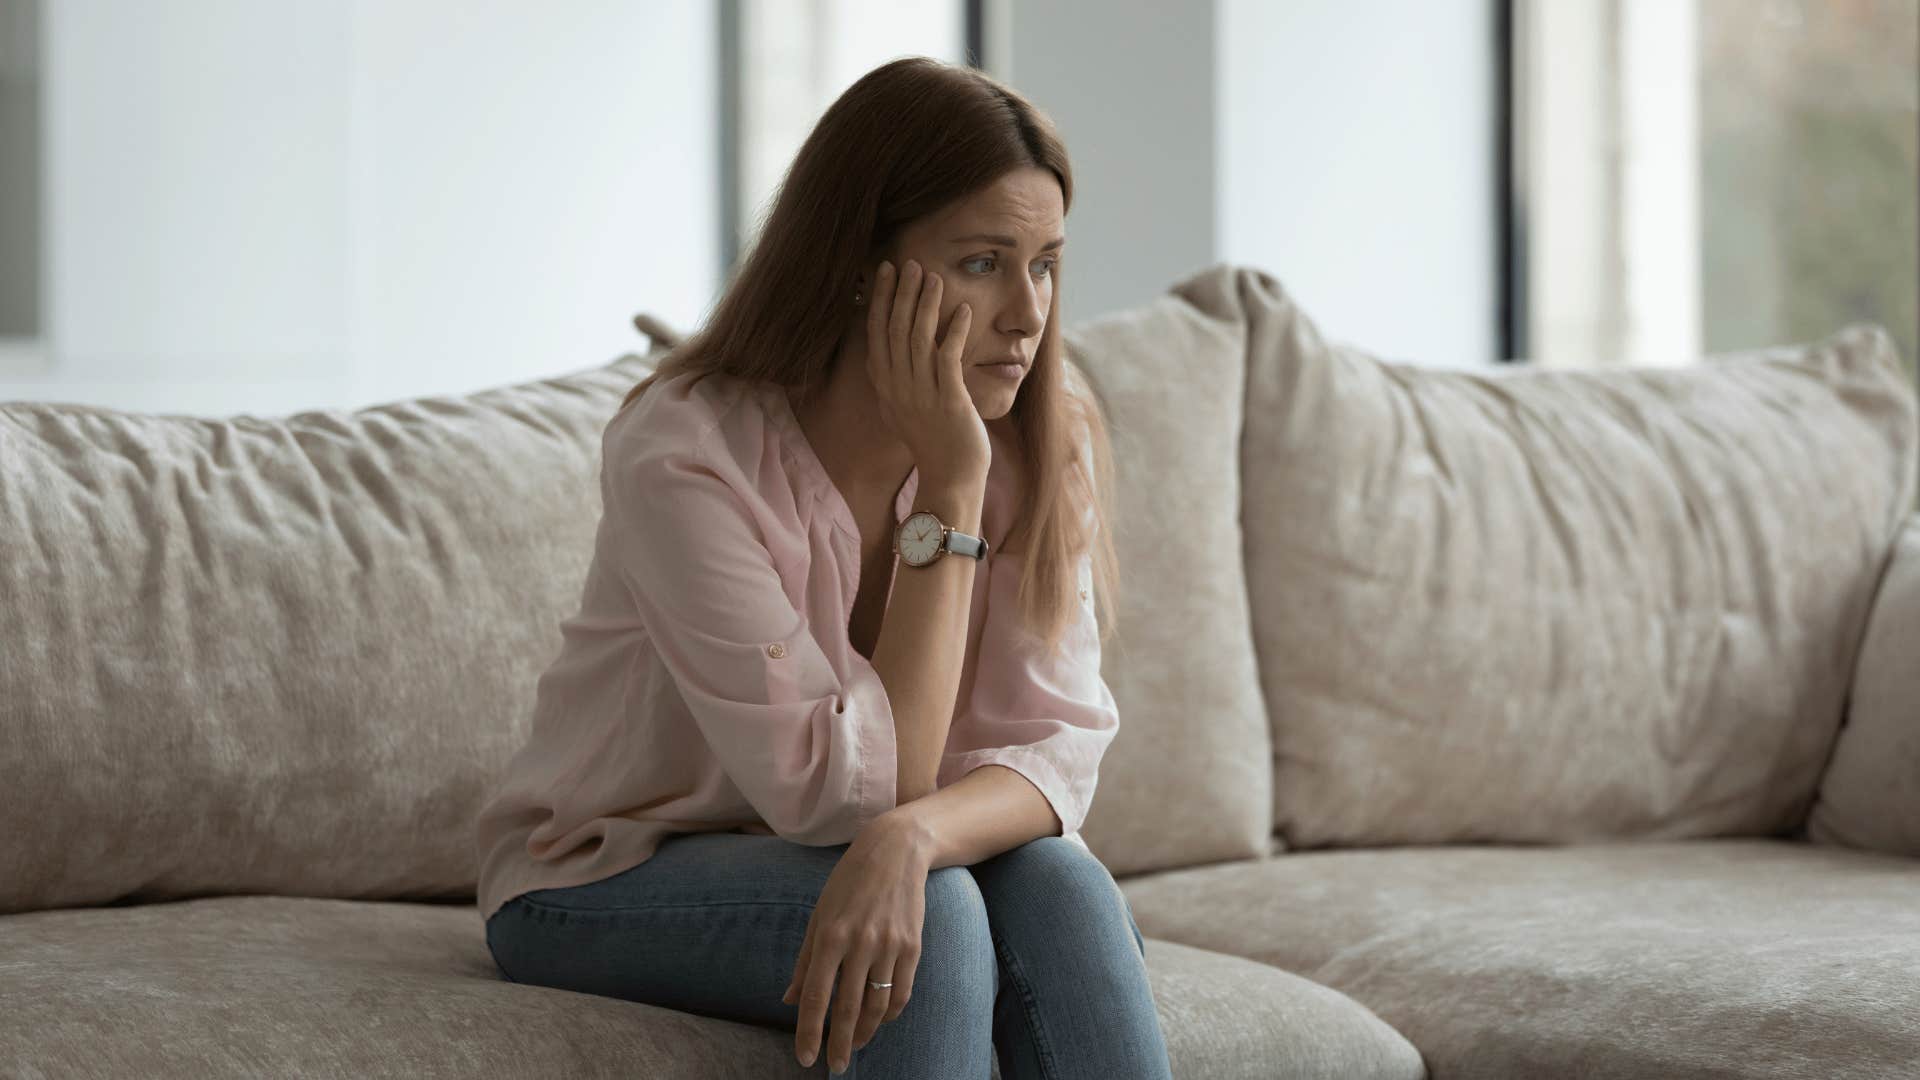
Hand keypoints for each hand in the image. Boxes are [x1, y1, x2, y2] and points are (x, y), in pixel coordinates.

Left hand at [782, 818, 930, 1071]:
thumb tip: (789, 1001)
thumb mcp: (818, 916)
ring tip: (854, 1046)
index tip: (805, 1058)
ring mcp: (889, 946)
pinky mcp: (913, 946)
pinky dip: (890, 1014)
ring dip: (864, 1033)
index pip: (816, 996)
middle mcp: (860, 943)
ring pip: (877, 1006)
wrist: (896, 851)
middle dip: (839, 1044)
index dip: (809, 1032)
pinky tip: (878, 1020)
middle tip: (834, 1067)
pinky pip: (902, 992)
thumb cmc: (849, 883)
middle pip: (847, 1008)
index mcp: (830, 936)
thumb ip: (805, 962)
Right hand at [865, 258, 990, 482]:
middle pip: (894, 329)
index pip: (876, 332)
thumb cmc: (933, 441)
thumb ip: (894, 380)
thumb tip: (884, 355)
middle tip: (911, 263)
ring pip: (918, 338)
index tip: (886, 271)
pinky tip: (963, 309)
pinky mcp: (948, 400)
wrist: (949, 477)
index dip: (881, 299)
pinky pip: (948, 358)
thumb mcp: (902, 408)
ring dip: (926, 304)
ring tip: (935, 276)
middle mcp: (897, 387)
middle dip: (903, 293)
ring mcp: (921, 394)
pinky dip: (954, 330)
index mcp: (885, 386)